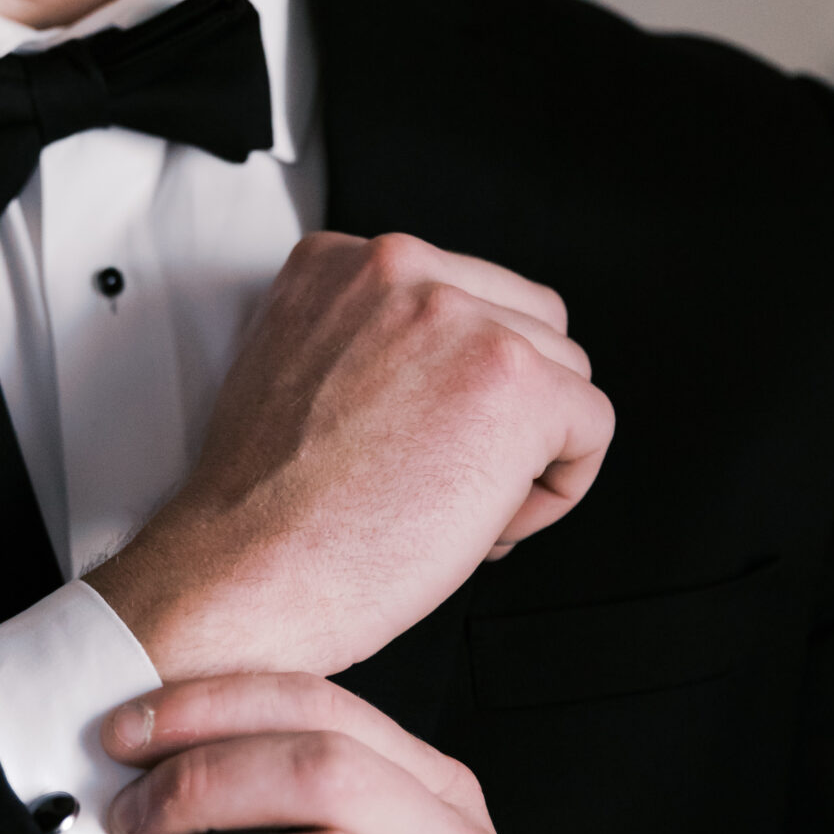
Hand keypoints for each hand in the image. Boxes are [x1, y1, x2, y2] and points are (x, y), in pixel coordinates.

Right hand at [89, 230, 611, 681]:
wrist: (242, 572)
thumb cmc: (262, 508)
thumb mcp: (294, 370)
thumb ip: (365, 338)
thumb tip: (446, 368)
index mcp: (336, 261)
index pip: (458, 291)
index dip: (455, 378)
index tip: (422, 435)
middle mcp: (399, 268)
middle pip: (525, 322)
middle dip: (503, 407)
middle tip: (445, 477)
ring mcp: (460, 319)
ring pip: (563, 372)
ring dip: (528, 448)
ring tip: (457, 508)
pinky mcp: (513, 381)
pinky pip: (591, 425)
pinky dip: (560, 487)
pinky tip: (489, 525)